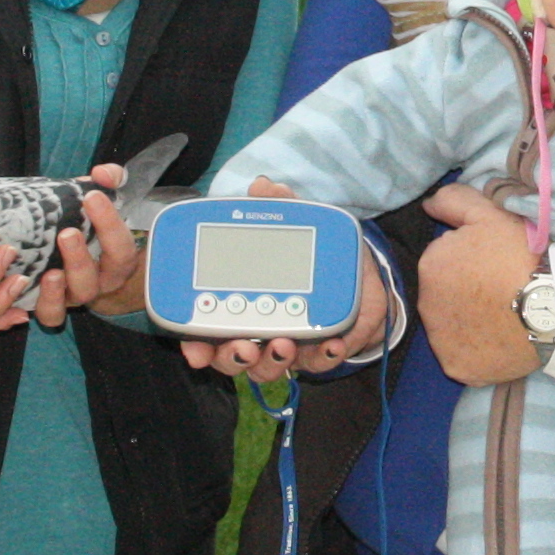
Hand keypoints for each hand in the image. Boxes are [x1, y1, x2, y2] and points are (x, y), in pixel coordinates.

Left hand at [36, 171, 143, 328]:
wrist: (86, 255)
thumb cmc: (92, 224)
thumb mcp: (102, 199)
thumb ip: (109, 181)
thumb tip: (103, 173)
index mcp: (116, 257)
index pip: (120, 245)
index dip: (109, 222)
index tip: (91, 196)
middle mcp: (100, 280)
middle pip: (96, 278)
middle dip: (80, 258)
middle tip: (66, 233)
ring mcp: (75, 295)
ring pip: (73, 299)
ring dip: (60, 289)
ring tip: (50, 272)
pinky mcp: (54, 305)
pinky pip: (51, 316)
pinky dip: (42, 304)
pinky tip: (26, 286)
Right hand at [184, 181, 394, 377]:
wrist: (358, 274)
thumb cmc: (314, 252)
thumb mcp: (297, 225)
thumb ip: (280, 208)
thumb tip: (263, 187)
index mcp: (241, 302)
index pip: (208, 330)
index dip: (197, 344)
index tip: (195, 348)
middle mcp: (258, 330)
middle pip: (233, 358)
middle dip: (233, 357)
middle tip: (244, 346)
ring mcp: (288, 345)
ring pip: (269, 368)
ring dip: (273, 361)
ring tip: (284, 344)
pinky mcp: (322, 350)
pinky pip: (319, 363)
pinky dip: (324, 357)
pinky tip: (332, 343)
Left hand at [416, 180, 542, 387]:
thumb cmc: (523, 257)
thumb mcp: (491, 214)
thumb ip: (453, 201)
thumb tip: (428, 204)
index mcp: (430, 265)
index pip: (443, 262)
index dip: (468, 261)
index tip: (494, 265)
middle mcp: (426, 306)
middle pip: (444, 296)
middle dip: (464, 292)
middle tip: (501, 290)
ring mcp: (441, 341)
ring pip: (451, 327)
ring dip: (469, 322)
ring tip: (504, 316)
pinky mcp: (459, 368)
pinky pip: (463, 357)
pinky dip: (477, 351)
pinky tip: (500, 341)